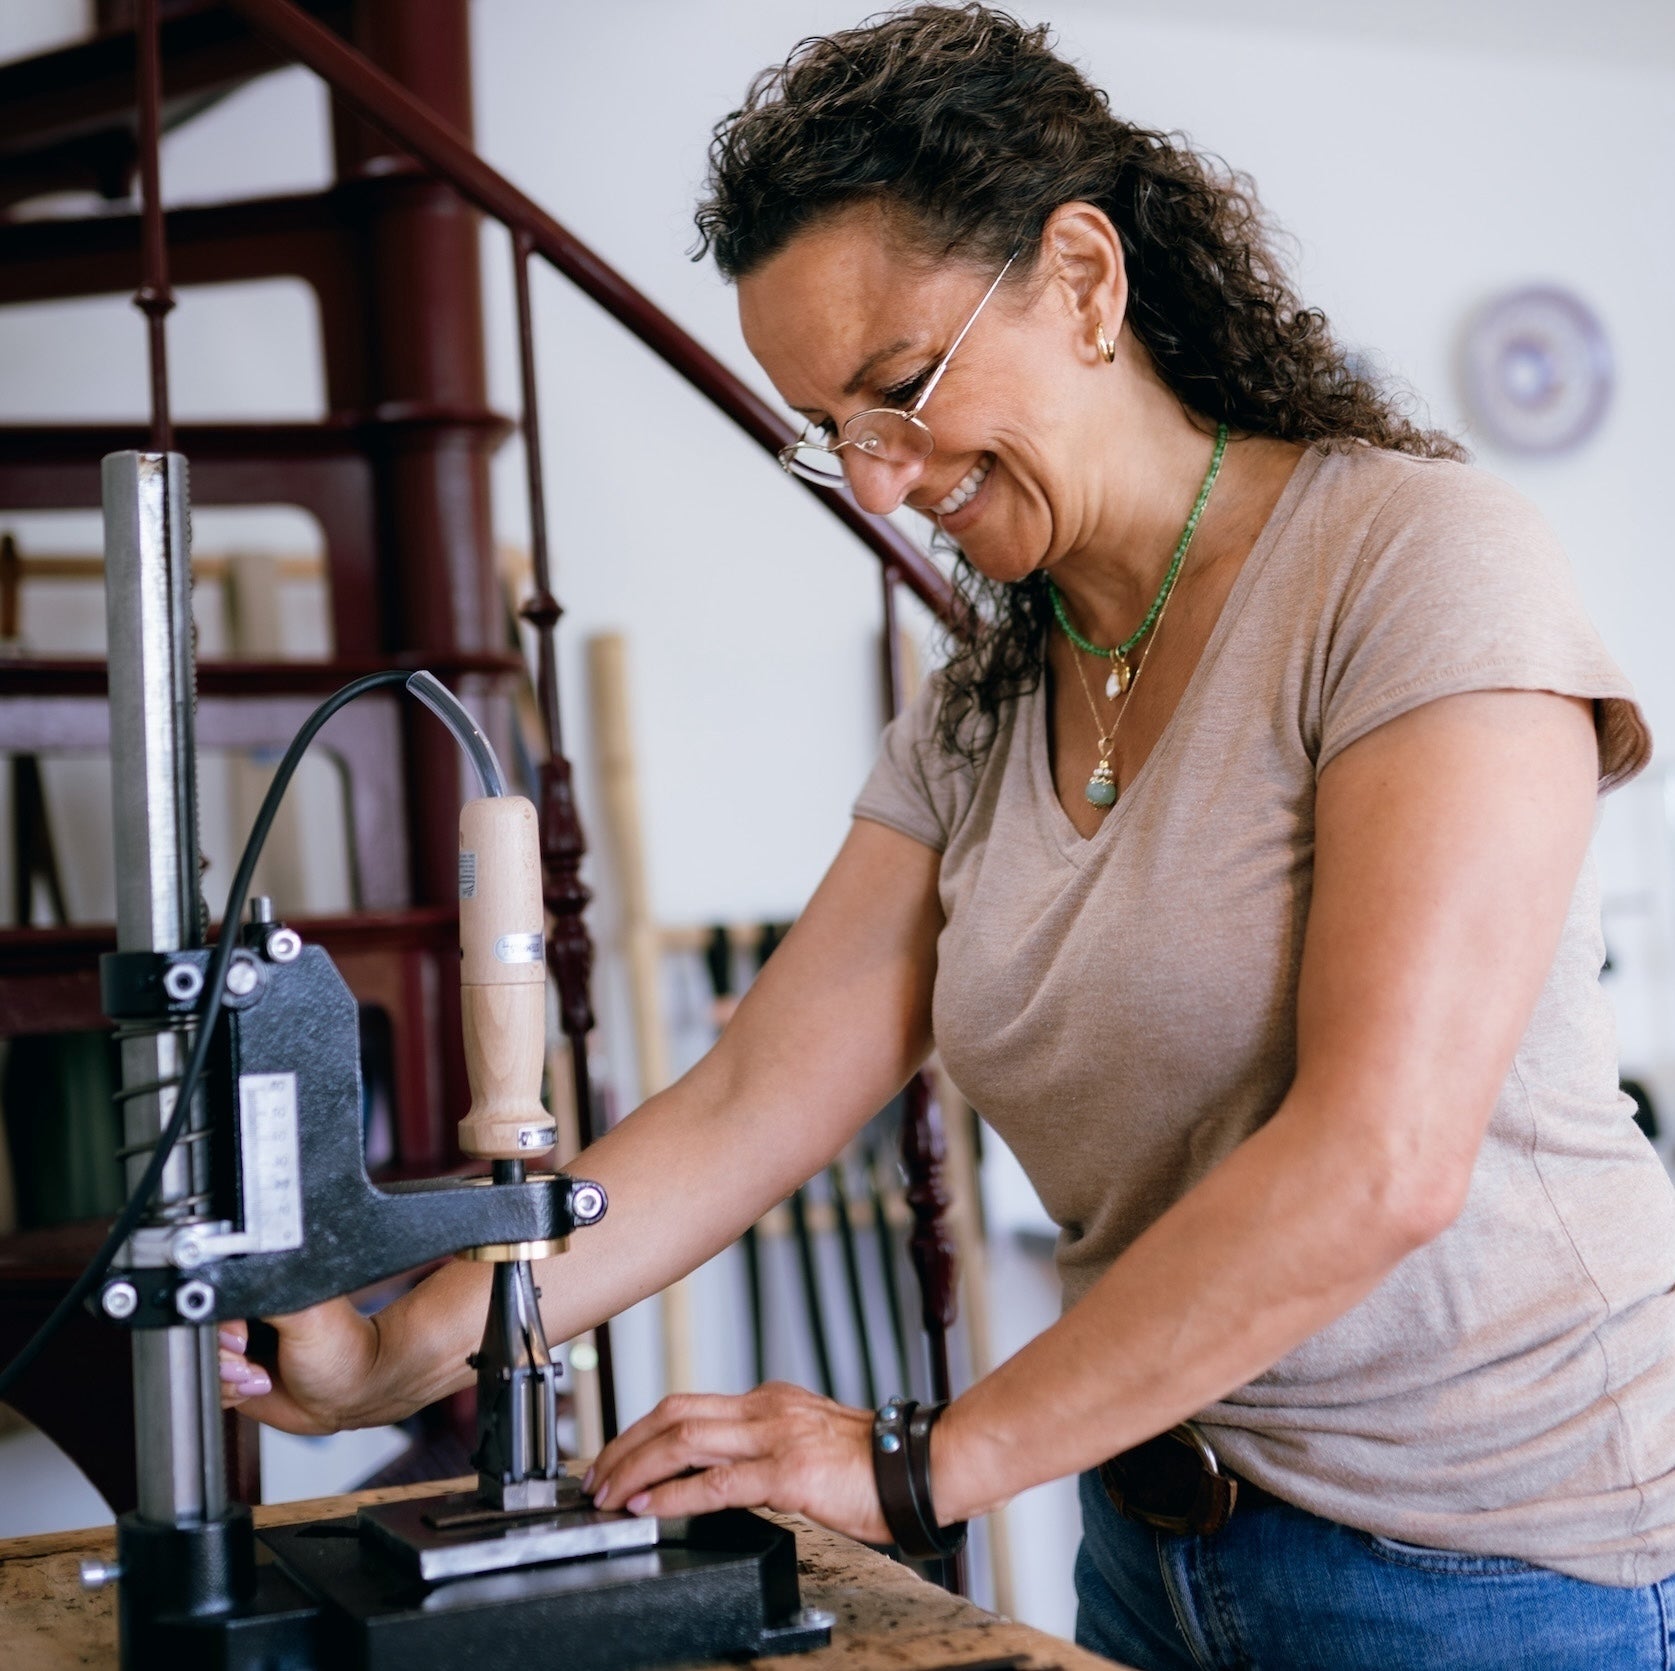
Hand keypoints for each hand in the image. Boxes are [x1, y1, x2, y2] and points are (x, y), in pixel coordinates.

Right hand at [217, 1298, 383, 1434]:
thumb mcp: (305, 1312)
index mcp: (263, 1287)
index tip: (241, 1340)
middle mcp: (247, 1314)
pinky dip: (226, 1394)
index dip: (220, 1324)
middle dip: (222, 1356)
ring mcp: (238, 1346)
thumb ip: (265, 1295)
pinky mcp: (234, 1374)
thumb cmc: (342, 1349)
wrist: (351, 1395)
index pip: (215, 1297)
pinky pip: (208, 1387)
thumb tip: (226, 1290)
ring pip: (202, 1363)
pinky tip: (256, 1387)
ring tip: (260, 1376)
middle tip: (250, 1364)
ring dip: (226, 1379)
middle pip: (202, 1332)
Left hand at [587, 1381, 888, 1543]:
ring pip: (683, 1439)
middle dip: (625, 1445)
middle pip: (674, 1413)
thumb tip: (729, 1470)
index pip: (689, 1405)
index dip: (644, 1430)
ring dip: (635, 1467)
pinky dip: (673, 1494)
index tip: (618, 1455)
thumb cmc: (876, 1464)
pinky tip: (649, 1507)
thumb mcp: (811, 1440)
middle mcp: (766, 1409)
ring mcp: (775, 1436)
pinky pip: (716, 1481)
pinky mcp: (787, 1472)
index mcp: (771, 1400)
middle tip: (596, 1476)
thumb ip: (769, 1447)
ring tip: (608, 1494)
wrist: (923, 1468)